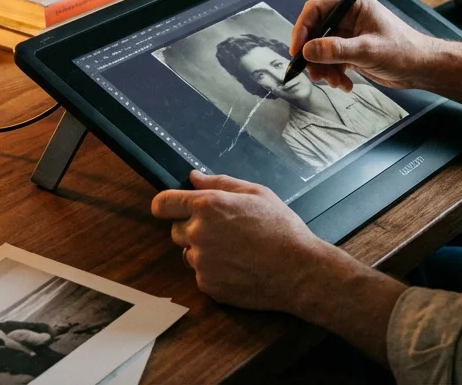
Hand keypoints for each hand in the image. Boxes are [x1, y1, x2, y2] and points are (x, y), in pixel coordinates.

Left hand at [151, 171, 328, 312]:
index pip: (163, 203)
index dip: (166, 205)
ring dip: (204, 251)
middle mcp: (198, 233)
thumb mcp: (256, 193)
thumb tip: (193, 177)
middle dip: (193, 228)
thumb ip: (219, 182)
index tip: (172, 208)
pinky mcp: (207, 285)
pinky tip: (238, 267)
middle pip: (175, 230)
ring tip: (236, 250)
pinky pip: (201, 274)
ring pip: (189, 253)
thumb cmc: (281, 228)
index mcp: (208, 206)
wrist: (298, 270)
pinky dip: (214, 271)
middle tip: (224, 230)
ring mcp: (201, 262)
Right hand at [291, 0, 435, 90]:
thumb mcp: (368, 50)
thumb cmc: (404, 51)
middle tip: (313, 73)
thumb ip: (337, 50)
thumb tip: (308, 50)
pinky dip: (334, 75)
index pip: (316, 9)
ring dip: (323, 69)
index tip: (297, 50)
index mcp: (354, 5)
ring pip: (321, 51)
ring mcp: (349, 36)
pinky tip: (345, 85)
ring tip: (335, 82)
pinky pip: (331, 62)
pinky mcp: (351, 52)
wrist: (421, 69)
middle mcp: (349, 18)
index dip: (302, 28)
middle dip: (313, 55)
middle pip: (315, 32)